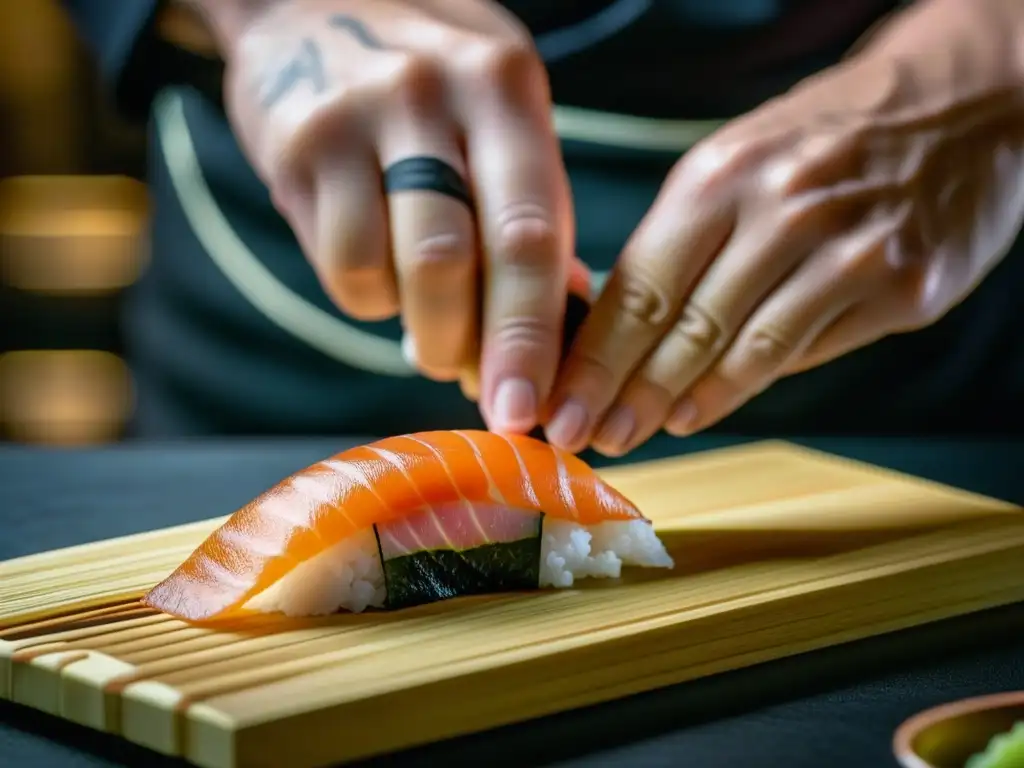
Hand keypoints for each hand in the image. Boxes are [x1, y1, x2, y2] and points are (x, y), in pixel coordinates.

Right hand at [198, 0, 575, 432]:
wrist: (311, 2)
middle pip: (461, 262)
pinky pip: (343, 267)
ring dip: (425, 330)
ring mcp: (355, 118)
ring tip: (435, 321)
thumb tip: (566, 323)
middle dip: (479, 353)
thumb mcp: (500, 111)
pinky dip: (371, 297)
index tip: (533, 412)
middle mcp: (430, 92)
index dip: (535, 336)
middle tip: (490, 398)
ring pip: (398, 274)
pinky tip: (383, 269)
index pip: (531, 231)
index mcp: (504, 84)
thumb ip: (532, 205)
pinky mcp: (294, 148)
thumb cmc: (431, 82)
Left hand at [544, 0, 1023, 455]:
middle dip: (626, 393)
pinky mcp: (900, 284)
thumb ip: (682, 242)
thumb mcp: (738, 162)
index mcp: (721, 174)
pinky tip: (706, 408)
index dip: (594, 359)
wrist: (959, 105)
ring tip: (640, 431)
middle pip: (683, 323)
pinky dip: (749, 385)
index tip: (559, 406)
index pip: (639, 285)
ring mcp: (848, 248)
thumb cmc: (824, 142)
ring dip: (683, 400)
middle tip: (588, 436)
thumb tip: (617, 331)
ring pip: (745, 348)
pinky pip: (807, 350)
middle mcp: (781, 208)